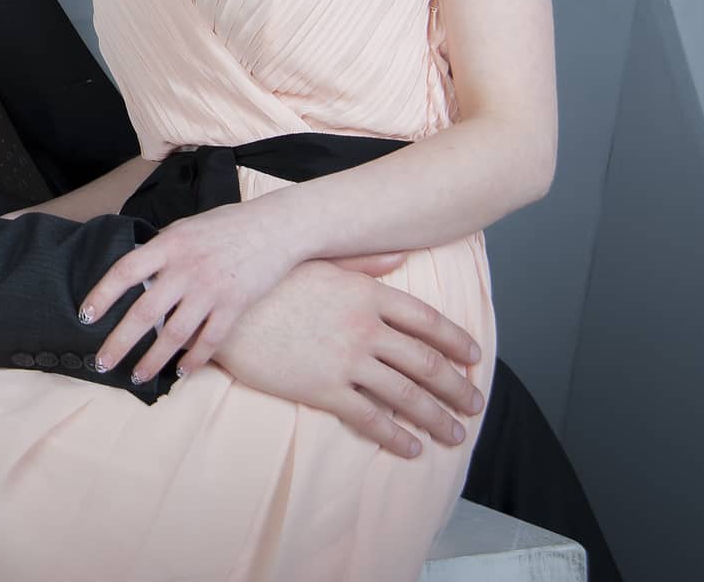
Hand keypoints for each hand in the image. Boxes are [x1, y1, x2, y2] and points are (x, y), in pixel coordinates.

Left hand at [78, 200, 299, 383]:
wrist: (274, 227)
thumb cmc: (227, 225)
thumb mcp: (187, 227)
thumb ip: (162, 250)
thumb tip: (136, 273)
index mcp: (170, 243)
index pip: (127, 270)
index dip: (103, 294)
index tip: (86, 316)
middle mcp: (187, 267)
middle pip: (145, 310)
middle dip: (119, 341)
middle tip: (102, 362)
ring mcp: (211, 288)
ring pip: (174, 334)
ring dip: (152, 360)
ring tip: (137, 376)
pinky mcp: (234, 305)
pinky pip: (208, 341)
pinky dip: (193, 360)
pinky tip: (181, 371)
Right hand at [214, 260, 483, 457]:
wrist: (227, 309)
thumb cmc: (271, 281)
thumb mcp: (319, 262)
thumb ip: (362, 263)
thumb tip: (399, 256)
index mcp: (367, 293)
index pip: (426, 320)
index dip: (455, 341)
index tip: (474, 356)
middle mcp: (365, 327)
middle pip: (426, 362)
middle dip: (456, 387)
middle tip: (476, 404)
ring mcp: (346, 360)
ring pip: (406, 396)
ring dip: (436, 418)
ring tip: (454, 434)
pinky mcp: (324, 389)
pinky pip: (371, 419)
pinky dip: (396, 437)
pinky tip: (411, 448)